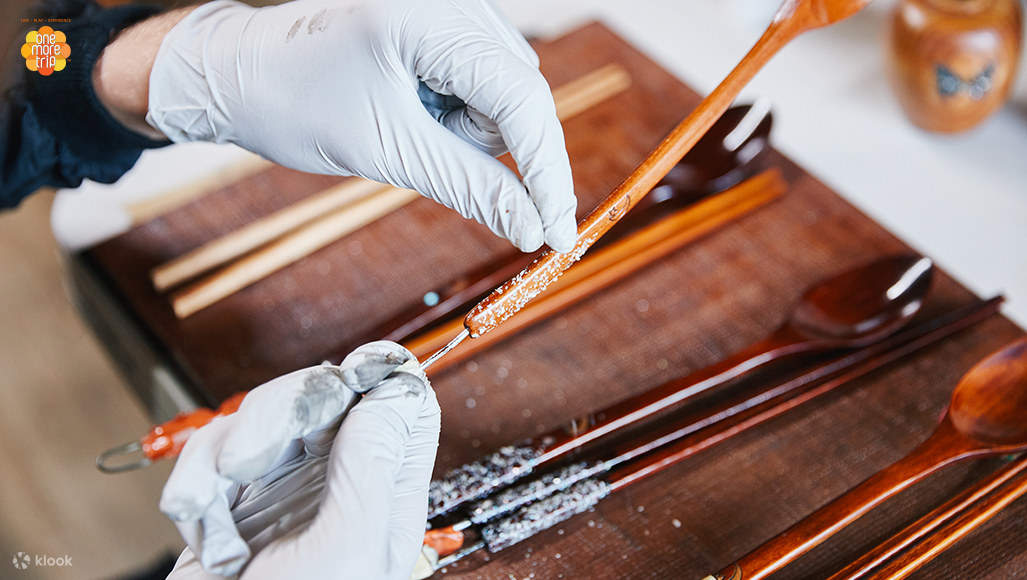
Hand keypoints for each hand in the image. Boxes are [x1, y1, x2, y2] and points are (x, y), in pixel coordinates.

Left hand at [146, 0, 576, 252]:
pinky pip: (482, 76)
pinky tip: (413, 108)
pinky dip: (459, 110)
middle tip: (433, 159)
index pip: (521, 98)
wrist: (238, 74)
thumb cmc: (295, 104)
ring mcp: (448, 3)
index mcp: (426, 16)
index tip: (560, 232)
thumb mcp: (388, 151)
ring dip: (472, 128)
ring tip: (407, 124)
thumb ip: (472, 188)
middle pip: (520, 92)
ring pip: (505, 89)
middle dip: (493, 146)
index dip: (547, 172)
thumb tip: (536, 229)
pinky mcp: (443, 17)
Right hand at [160, 342, 439, 578]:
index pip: (403, 407)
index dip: (383, 376)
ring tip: (215, 507)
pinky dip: (195, 484)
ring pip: (263, 412)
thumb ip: (373, 466)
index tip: (356, 373)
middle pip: (325, 392)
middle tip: (250, 455)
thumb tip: (397, 390)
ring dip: (226, 453)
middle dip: (280, 413)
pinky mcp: (231, 494)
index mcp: (384, 490)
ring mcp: (283, 483)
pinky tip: (203, 530)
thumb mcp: (349, 547)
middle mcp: (338, 478)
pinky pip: (212, 449)